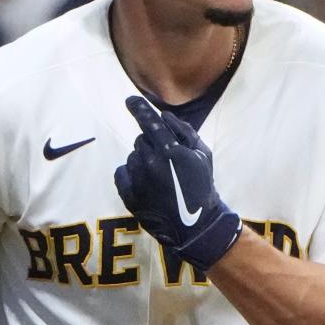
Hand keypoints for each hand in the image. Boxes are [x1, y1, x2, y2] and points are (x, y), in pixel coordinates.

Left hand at [114, 96, 240, 271]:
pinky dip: (131, 174)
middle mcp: (151, 162)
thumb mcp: (202, 155)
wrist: (195, 225)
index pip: (149, 122)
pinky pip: (122, 172)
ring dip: (143, 162)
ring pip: (132, 157)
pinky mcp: (129, 194)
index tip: (129, 100)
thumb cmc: (201, 185)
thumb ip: (184, 132)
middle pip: (141, 140)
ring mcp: (138, 179)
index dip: (139, 108)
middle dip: (152, 146)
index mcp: (171, 151)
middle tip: (167, 163)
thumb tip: (163, 115)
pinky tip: (147, 184)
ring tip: (160, 178)